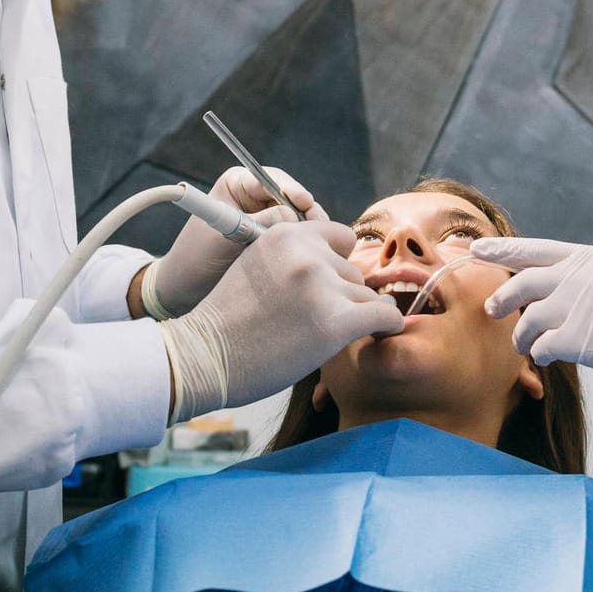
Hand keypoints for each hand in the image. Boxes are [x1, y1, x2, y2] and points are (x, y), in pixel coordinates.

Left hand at [142, 166, 326, 318]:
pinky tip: (316, 254)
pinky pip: (298, 238)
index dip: (290, 189)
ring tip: (321, 242)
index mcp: (238, 183)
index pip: (271, 180)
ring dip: (310, 230)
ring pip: (300, 218)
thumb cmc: (196, 258)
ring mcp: (268, 219)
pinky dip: (307, 244)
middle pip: (293, 197)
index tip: (303, 201)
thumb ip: (258, 224)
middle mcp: (256, 197)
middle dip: (307, 211)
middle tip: (320, 227)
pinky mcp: (275, 241)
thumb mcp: (225, 237)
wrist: (185, 290)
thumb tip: (292, 214)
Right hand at [159, 220, 402, 421]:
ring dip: (352, 315)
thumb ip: (295, 258)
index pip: (340, 236)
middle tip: (313, 321)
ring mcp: (323, 286)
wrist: (206, 356)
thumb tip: (342, 262)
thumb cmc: (230, 320)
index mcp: (286, 234)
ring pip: (365, 296)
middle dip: (341, 294)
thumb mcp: (257, 266)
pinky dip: (386, 326)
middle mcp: (308, 253)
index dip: (337, 262)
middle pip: (352, 271)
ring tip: (319, 335)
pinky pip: (384, 316)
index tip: (328, 286)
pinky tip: (381, 333)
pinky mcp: (336, 321)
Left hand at [478, 237, 592, 401]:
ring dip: (521, 337)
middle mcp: (578, 277)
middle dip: (501, 298)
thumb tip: (585, 298)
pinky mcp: (580, 340)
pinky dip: (539, 355)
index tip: (477, 249)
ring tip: (524, 348)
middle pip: (520, 283)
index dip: (503, 250)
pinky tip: (545, 359)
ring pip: (526, 320)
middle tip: (491, 309)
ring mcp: (577, 307)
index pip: (535, 249)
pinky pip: (541, 347)